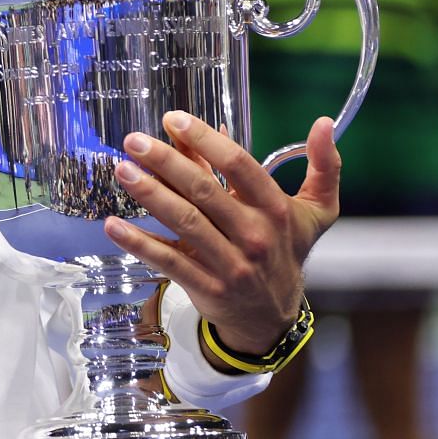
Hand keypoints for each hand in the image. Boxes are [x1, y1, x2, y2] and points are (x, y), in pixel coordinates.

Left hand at [103, 111, 340, 358]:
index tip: (174, 119)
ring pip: (185, 223)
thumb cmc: (288, 251)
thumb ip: (323, 165)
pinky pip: (169, 261)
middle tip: (134, 140)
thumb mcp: (317, 211)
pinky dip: (140, 244)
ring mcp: (230, 264)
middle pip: (204, 191)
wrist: (274, 318)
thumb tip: (323, 123)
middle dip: (166, 162)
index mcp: (275, 209)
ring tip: (122, 170)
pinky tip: (114, 226)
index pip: (239, 165)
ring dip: (150, 195)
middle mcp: (254, 235)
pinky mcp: (206, 287)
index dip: (206, 140)